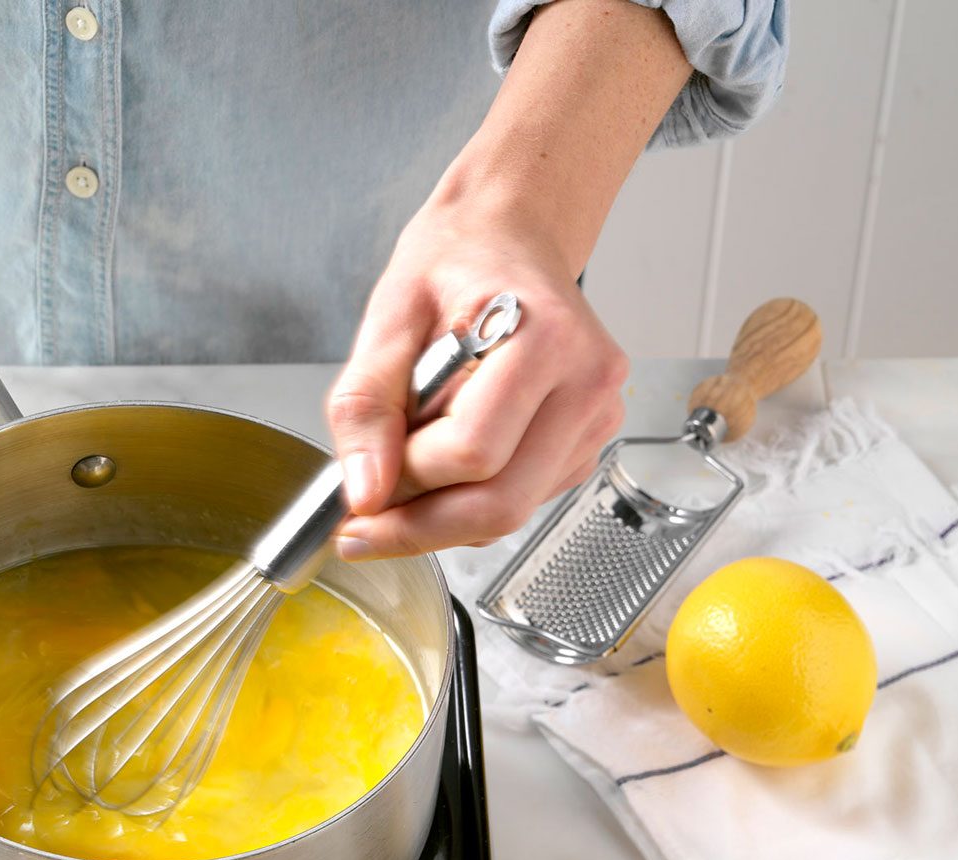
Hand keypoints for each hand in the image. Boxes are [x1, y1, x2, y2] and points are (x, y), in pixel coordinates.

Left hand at [325, 199, 626, 557]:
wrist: (508, 235)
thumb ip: (365, 405)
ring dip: (441, 514)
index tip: (363, 485)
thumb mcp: (388, 316)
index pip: (473, 452)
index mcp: (544, 339)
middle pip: (500, 502)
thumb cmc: (455, 260)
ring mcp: (595, 417)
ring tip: (403, 469)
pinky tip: (444, 459)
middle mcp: (586, 383)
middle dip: (420, 526)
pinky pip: (521, 500)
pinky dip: (469, 500)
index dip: (408, 479)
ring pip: (511, 511)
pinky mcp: (586, 441)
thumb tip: (366, 491)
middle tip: (364, 526)